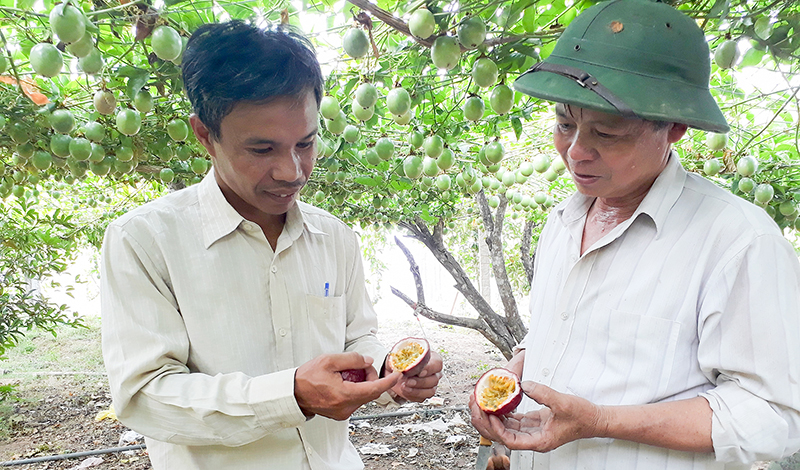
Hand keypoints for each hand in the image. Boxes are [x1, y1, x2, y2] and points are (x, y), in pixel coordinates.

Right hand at [295, 352, 400, 420]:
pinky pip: (356, 400)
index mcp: (345, 395)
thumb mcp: (329, 360)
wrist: (293, 394)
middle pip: (371, 392)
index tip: (397, 374)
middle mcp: (346, 407)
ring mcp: (344, 413)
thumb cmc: (307, 378)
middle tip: (362, 366)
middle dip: (371, 377)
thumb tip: (368, 361)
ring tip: (348, 373)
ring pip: (364, 396)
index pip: (374, 389)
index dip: (388, 381)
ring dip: (363, 384)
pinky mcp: (341, 414)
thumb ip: (352, 359)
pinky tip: (345, 382)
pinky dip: (356, 390)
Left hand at [384, 350, 442, 402]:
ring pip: (430, 391)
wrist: (394, 373)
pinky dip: (412, 395)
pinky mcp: (425, 394)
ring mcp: (431, 384)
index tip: (419, 372)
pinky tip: (405, 390)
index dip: (429, 368)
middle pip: (434, 379)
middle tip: (408, 381)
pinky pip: (422, 398)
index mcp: (432, 359)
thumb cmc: (400, 362)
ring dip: (416, 391)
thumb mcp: (400, 357)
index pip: (437, 363)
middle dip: (420, 382)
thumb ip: (402, 359)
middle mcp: (434, 372)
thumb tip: (402, 364)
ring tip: (404, 387)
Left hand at [470, 381, 605, 452]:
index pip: (510, 440)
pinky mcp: (534, 424)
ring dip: (492, 416)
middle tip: (477, 404)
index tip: (489, 413)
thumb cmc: (582, 417)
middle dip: (487, 421)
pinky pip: (513, 420)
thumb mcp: (562, 403)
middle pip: (502, 434)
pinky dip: (503, 412)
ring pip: (505, 427)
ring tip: (482, 401)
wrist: (595, 419)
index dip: (496, 428)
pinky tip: (497, 401)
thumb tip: (523, 385)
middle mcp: (532, 439)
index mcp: (539, 441)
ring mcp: (532, 432)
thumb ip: (542, 393)